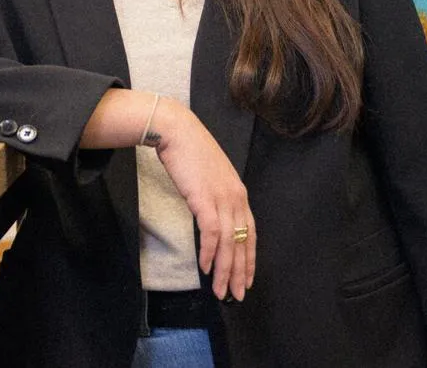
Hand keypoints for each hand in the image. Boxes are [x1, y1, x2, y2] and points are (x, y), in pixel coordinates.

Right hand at [149, 99, 255, 301]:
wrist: (176, 130)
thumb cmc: (189, 152)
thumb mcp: (209, 178)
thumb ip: (215, 197)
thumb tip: (211, 218)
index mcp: (238, 192)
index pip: (250, 233)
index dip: (249, 258)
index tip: (246, 278)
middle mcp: (235, 197)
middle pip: (242, 242)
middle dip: (240, 272)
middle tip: (236, 295)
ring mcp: (221, 197)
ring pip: (229, 243)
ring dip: (225, 270)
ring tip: (221, 291)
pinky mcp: (204, 198)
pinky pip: (211, 232)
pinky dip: (210, 252)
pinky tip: (206, 267)